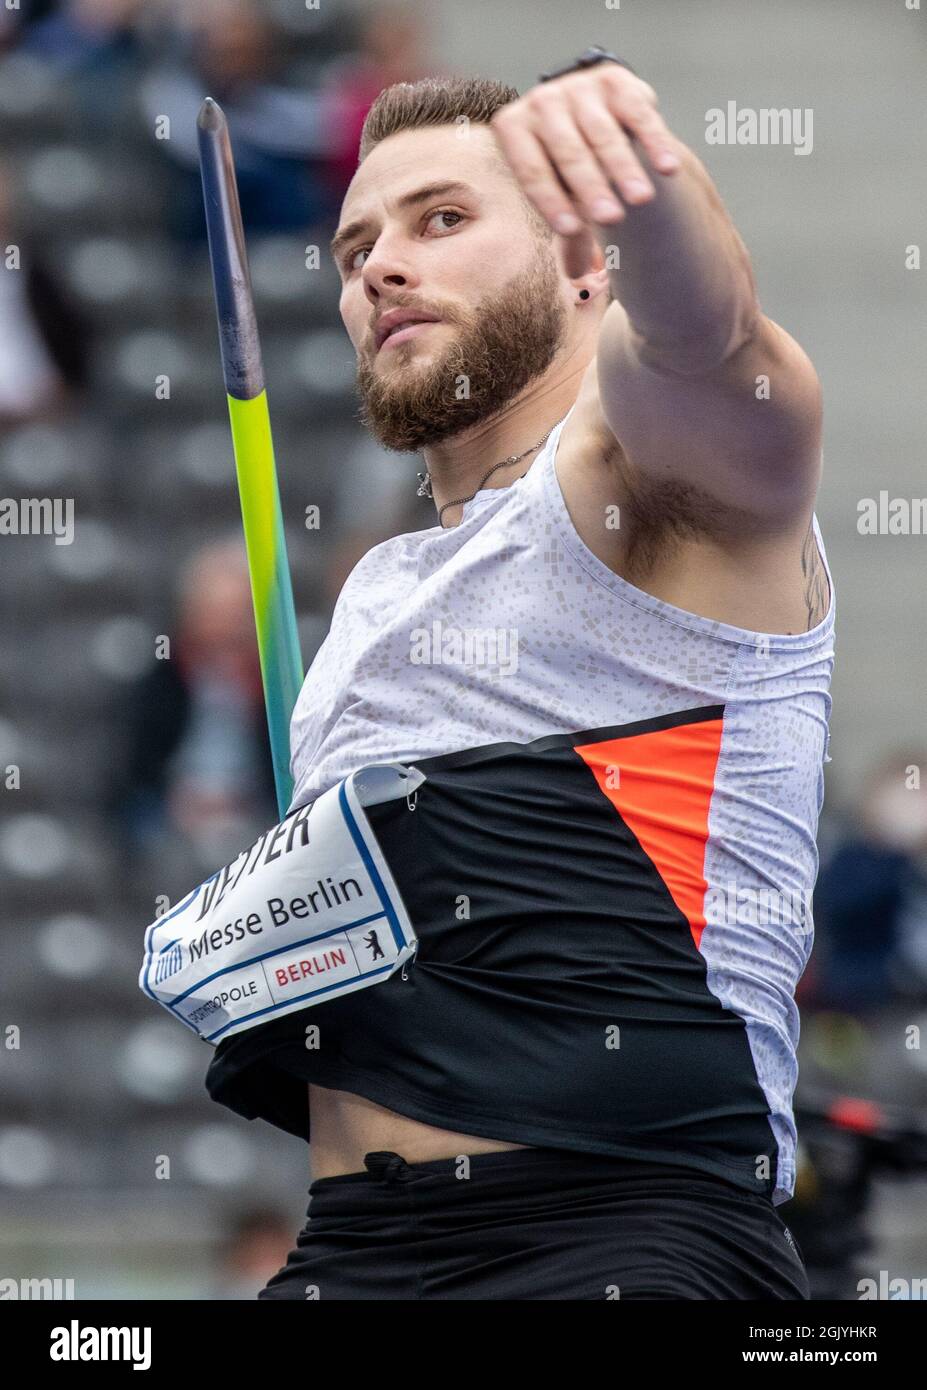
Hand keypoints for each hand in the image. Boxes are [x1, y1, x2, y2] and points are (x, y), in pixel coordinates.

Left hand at [489, 65, 680, 276]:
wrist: (588, 113)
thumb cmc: (564, 168)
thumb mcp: (560, 195)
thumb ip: (569, 230)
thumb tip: (576, 275)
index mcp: (514, 129)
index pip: (532, 172)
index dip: (552, 203)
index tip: (572, 232)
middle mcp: (541, 101)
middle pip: (569, 153)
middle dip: (592, 188)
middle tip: (612, 220)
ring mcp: (578, 86)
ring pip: (603, 134)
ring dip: (624, 168)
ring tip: (641, 201)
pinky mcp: (615, 79)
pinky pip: (637, 113)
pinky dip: (654, 141)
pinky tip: (669, 169)